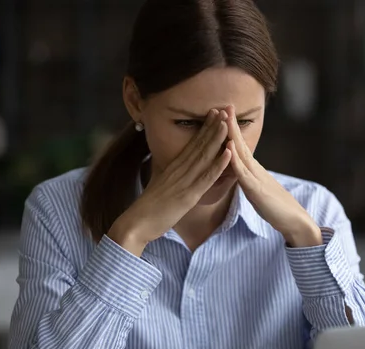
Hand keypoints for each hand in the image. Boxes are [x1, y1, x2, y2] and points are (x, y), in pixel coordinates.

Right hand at [108, 109, 230, 255]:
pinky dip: (218, 165)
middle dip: (212, 127)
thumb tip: (175, 171)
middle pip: (199, 145)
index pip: (192, 144)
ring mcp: (184, 181)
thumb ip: (171, 177)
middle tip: (224, 110)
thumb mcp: (161, 186)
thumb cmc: (149, 208)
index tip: (213, 114)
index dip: (204, 129)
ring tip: (227, 123)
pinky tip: (228, 154)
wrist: (136, 223)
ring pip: (204, 156)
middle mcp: (179, 170)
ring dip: (217, 139)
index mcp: (173, 168)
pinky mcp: (188, 195)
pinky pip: (206, 178)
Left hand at [224, 105, 321, 247]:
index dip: (230, 130)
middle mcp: (255, 170)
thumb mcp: (258, 190)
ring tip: (225, 118)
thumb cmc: (275, 208)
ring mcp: (257, 179)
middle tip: (225, 105)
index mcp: (253, 170)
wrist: (294, 220)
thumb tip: (239, 172)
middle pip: (240, 144)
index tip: (223, 113)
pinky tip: (230, 150)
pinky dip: (236, 161)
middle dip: (231, 124)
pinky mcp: (257, 191)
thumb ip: (249, 179)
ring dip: (232, 136)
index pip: (239, 146)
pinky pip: (244, 174)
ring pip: (241, 154)